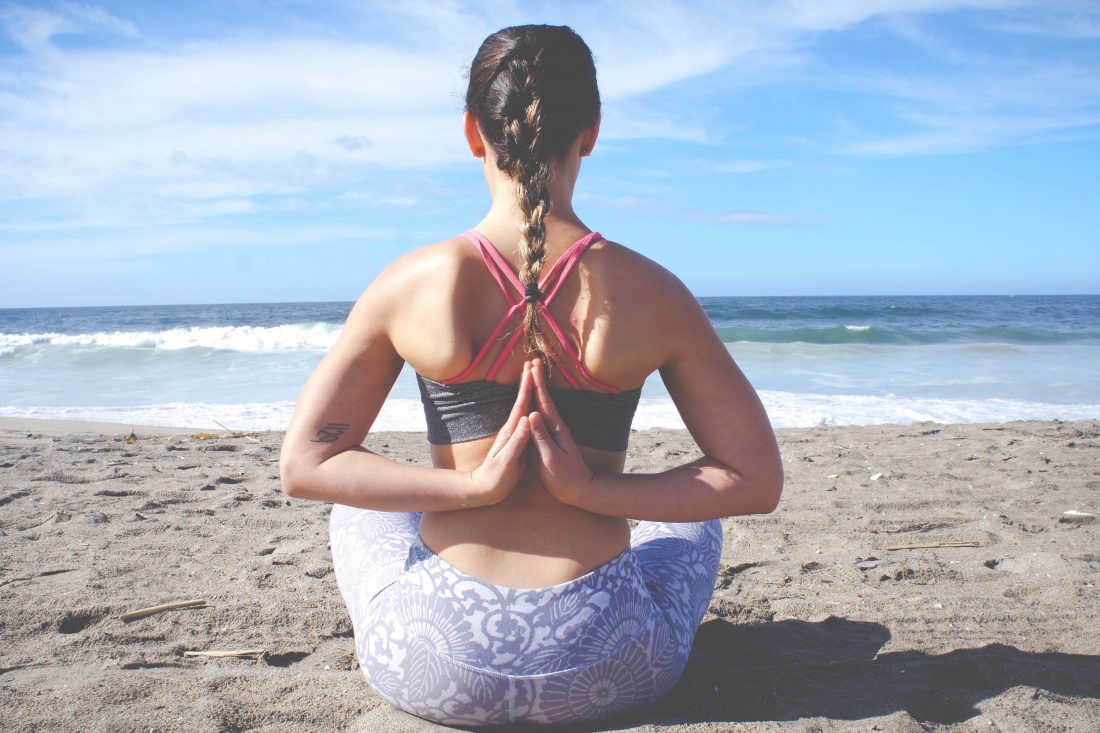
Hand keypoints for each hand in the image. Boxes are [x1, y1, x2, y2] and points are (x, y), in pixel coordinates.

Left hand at [464, 361, 533, 506]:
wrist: (481, 489)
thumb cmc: (496, 478)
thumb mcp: (508, 461)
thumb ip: (518, 441)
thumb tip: (527, 420)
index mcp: (512, 432)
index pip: (522, 405)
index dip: (528, 386)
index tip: (532, 369)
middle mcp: (511, 429)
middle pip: (521, 400)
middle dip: (527, 381)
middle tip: (532, 363)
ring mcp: (512, 434)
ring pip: (522, 406)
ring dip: (527, 390)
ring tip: (531, 376)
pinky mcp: (514, 441)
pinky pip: (523, 417)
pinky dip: (527, 405)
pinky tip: (530, 403)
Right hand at [526, 359, 594, 505]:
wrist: (581, 490)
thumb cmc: (564, 477)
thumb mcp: (550, 458)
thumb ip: (541, 436)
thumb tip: (532, 414)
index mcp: (556, 430)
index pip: (544, 402)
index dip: (537, 384)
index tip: (532, 367)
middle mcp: (557, 427)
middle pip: (545, 399)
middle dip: (538, 380)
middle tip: (533, 361)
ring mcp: (556, 432)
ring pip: (545, 405)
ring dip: (539, 389)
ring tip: (533, 375)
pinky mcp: (554, 439)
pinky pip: (544, 416)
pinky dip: (539, 404)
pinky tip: (536, 403)